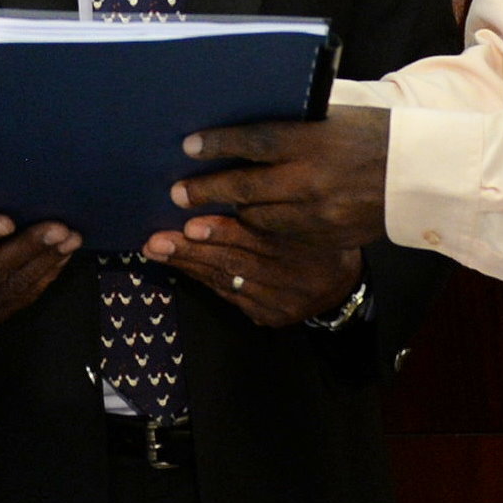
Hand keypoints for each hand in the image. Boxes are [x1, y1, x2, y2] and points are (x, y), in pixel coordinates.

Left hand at [141, 215, 361, 327]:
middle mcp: (293, 278)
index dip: (222, 233)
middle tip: (156, 241)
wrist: (345, 286)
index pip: (258, 240)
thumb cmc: (318, 236)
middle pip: (236, 264)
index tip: (190, 225)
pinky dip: (205, 281)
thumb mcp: (307, 215)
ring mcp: (282, 302)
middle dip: (191, 251)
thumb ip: (274, 207)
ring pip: (229, 283)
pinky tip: (182, 266)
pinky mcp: (273, 317)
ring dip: (190, 266)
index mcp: (304, 247)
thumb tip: (227, 185)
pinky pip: (233, 298)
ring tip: (157, 250)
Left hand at [171, 105, 391, 248]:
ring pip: (259, 219)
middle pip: (245, 188)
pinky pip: (283, 238)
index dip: (217, 144)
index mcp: (313, 140)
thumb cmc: (374, 135)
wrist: (421, 175)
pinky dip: (263, 230)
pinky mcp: (327, 237)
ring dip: (232, 215)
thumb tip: (244, 131)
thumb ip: (291, 127)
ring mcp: (319, 213)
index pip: (253, 142)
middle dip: (206, 192)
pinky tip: (247, 225)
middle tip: (177, 193)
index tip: (189, 146)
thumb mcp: (333, 118)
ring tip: (206, 214)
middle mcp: (312, 178)